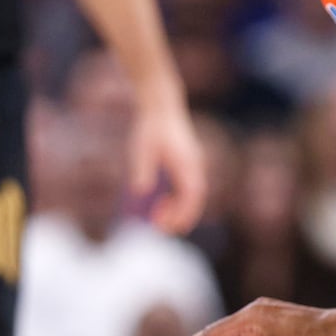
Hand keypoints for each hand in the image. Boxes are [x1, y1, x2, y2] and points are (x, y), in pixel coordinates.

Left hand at [128, 96, 206, 234]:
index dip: (183, 213)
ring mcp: (192, 165)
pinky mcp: (187, 164)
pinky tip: (161, 204)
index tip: (170, 227)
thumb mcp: (141, 149)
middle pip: (195, 199)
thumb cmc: (151, 128)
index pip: (192, 195)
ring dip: (179, 209)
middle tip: (160, 229)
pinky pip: (187, 188)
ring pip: (192, 195)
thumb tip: (140, 191)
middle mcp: (194, 166)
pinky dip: (177, 200)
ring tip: (158, 218)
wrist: (162, 106)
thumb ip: (142, 170)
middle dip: (181, 217)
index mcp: (186, 163)